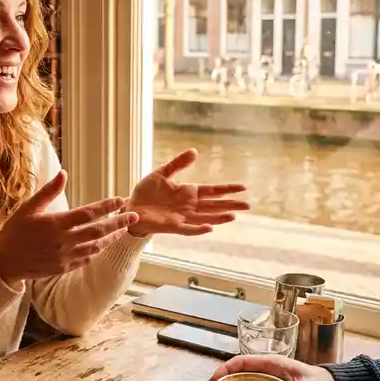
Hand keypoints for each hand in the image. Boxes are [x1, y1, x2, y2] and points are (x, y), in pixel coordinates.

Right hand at [0, 170, 138, 285]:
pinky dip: (98, 250)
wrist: (4, 262)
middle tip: (135, 216)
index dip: (107, 206)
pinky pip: (87, 259)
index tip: (121, 199)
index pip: (89, 213)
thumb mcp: (28, 208)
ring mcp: (66, 257)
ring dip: (112, 237)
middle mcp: (65, 241)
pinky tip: (104, 243)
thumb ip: (48, 191)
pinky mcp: (64, 268)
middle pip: (99, 230)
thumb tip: (64, 173)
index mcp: (57, 224)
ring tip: (124, 229)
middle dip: (119, 222)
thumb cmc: (14, 232)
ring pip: (97, 246)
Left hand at [124, 149, 247, 237]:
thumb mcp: (162, 173)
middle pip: (214, 205)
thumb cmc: (146, 192)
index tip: (243, 187)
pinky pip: (188, 229)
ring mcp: (182, 217)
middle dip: (231, 204)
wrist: (131, 207)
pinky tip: (210, 228)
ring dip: (219, 218)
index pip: (213, 190)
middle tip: (248, 205)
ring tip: (234, 216)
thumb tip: (195, 151)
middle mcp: (189, 206)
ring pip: (206, 218)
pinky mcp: (173, 226)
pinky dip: (199, 229)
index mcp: (189, 192)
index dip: (227, 189)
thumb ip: (178, 164)